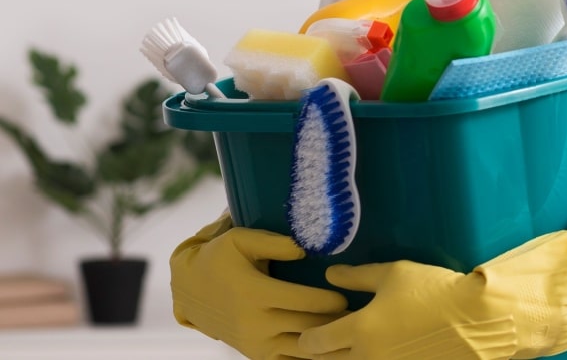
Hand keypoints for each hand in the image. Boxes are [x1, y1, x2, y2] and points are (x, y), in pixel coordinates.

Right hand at [170, 214, 347, 359]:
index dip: (329, 301)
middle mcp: (256, 322)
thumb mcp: (240, 239)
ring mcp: (254, 342)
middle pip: (306, 328)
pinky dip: (307, 358)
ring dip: (326, 345)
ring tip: (350, 336)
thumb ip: (274, 242)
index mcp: (256, 293)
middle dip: (335, 324)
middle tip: (360, 316)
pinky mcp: (253, 353)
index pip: (303, 302)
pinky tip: (328, 351)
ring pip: (299, 350)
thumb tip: (305, 248)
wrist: (186, 286)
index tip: (347, 296)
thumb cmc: (218, 256)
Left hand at [298, 230, 566, 359]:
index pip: (314, 343)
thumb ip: (357, 276)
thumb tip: (330, 274)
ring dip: (346, 357)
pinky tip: (380, 349)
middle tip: (323, 342)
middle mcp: (366, 357)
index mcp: (357, 331)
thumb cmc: (432, 290)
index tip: (308, 332)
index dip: (307, 338)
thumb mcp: (393, 274)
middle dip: (319, 353)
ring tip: (353, 346)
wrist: (476, 318)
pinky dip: (373, 359)